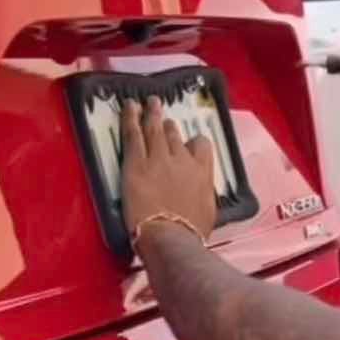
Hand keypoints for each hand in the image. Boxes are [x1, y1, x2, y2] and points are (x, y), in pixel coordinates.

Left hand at [120, 97, 217, 247]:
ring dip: (152, 114)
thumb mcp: (209, 210)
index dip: (192, 142)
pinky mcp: (136, 164)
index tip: (187, 143)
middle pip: (174, 135)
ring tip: (149, 103)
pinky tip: (129, 107)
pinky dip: (131, 118)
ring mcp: (158, 159)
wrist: (171, 236)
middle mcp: (182, 160)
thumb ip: (203, 192)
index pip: (201, 146)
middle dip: (168, 125)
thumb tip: (200, 191)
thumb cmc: (192, 232)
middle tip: (161, 116)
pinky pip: (133, 135)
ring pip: (154, 129)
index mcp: (202, 172)